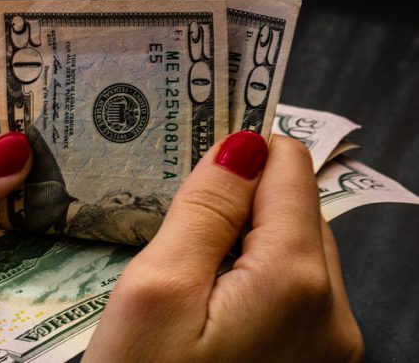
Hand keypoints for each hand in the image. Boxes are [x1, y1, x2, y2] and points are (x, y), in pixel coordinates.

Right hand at [83, 132, 363, 361]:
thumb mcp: (156, 291)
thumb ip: (206, 209)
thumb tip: (243, 146)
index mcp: (296, 280)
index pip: (287, 167)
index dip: (239, 152)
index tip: (194, 161)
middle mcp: (333, 312)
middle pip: (296, 208)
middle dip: (240, 201)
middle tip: (178, 223)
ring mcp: (330, 344)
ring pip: (295, 250)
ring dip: (244, 240)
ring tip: (187, 266)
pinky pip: (292, 293)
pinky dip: (253, 277)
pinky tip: (208, 299)